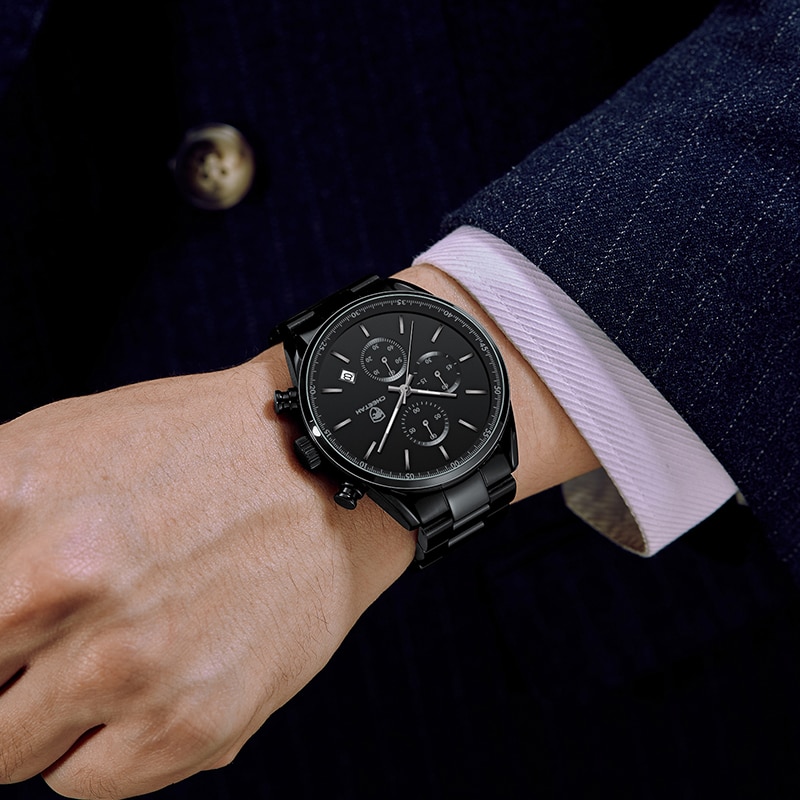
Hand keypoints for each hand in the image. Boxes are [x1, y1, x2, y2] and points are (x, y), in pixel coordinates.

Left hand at [0, 264, 597, 799]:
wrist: (325, 474)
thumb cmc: (194, 451)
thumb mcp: (56, 442)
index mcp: (13, 501)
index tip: (8, 629)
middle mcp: (62, 584)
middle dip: (2, 668)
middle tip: (54, 634)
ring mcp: (128, 661)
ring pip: (11, 751)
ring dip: (46, 711)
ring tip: (113, 648)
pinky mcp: (191, 722)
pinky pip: (84, 780)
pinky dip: (103, 741)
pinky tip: (154, 677)